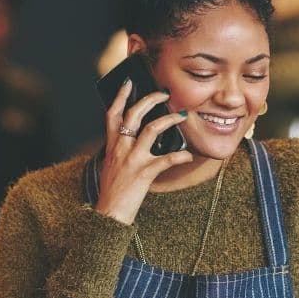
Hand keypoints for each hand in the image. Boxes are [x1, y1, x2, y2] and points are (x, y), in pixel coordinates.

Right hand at [95, 79, 191, 224]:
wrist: (109, 214)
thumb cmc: (112, 190)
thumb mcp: (111, 165)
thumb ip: (120, 149)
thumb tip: (135, 137)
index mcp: (112, 145)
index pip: (112, 114)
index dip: (120, 96)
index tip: (128, 83)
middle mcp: (120, 148)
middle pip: (133, 115)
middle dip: (149, 99)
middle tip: (163, 92)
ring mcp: (132, 160)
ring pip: (152, 130)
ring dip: (169, 120)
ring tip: (182, 115)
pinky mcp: (143, 173)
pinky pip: (166, 160)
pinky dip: (180, 155)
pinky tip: (189, 154)